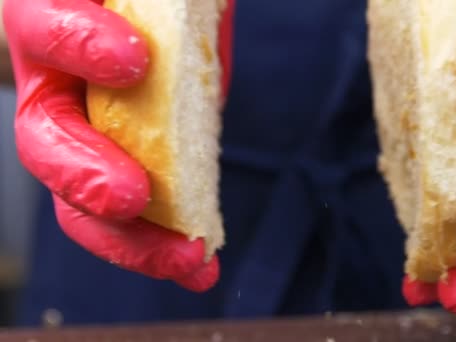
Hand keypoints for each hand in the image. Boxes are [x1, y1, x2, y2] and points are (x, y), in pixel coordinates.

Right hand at [3, 0, 233, 290]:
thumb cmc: (157, 0)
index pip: (39, 26)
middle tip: (130, 197)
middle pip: (47, 142)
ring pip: (88, 201)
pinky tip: (201, 267)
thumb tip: (178, 22)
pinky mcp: (138, 165)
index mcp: (51, 23)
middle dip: (85, 177)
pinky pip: (141, 214)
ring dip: (136, 240)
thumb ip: (157, 2)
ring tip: (187, 259)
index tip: (133, 61)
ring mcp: (97, 134)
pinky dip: (168, 245)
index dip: (76, 45)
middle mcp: (63, 87)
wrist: (173, 12)